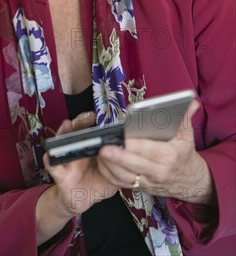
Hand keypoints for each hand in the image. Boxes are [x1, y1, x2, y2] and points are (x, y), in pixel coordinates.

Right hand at [43, 111, 117, 216]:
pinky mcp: (60, 174)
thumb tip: (135, 151)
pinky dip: (50, 161)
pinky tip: (50, 156)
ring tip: (66, 125)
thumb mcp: (113, 172)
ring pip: (61, 142)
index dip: (94, 120)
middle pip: (76, 131)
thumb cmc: (98, 182)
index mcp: (90, 146)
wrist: (83, 200)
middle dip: (80, 121)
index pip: (90, 128)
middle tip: (88, 116)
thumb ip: (119, 162)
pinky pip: (53, 166)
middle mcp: (77, 149)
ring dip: (63, 132)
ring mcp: (67, 160)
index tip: (101, 114)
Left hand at [97, 100, 215, 204]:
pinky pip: (121, 183)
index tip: (123, 138)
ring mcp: (148, 181)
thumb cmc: (184, 154)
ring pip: (125, 176)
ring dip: (110, 166)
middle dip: (118, 156)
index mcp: (169, 156)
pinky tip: (101, 163)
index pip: (150, 150)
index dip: (135, 145)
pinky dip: (109, 174)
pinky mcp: (140, 187)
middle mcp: (158, 172)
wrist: (190, 182)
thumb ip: (185, 117)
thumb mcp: (187, 135)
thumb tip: (190, 101)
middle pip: (135, 164)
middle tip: (104, 147)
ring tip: (98, 153)